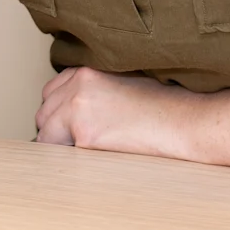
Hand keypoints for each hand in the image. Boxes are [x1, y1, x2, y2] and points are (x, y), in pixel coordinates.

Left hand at [34, 66, 209, 161]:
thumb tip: (75, 112)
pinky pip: (59, 152)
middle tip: (78, 142)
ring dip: (60, 144)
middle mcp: (78, 85)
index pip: (52, 91)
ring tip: (88, 151)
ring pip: (46, 133)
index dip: (60, 112)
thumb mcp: (123, 83)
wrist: (184, 122)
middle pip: (44, 112)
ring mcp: (78, 109)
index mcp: (87, 70)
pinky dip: (70, 159)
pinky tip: (95, 157)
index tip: (69, 125)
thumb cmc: (163, 105)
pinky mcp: (85, 135)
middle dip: (56, 129)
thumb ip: (94, 90)